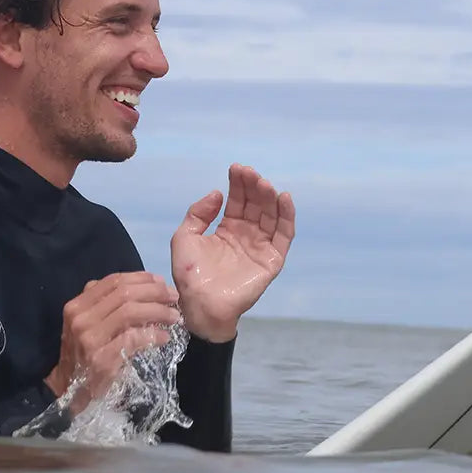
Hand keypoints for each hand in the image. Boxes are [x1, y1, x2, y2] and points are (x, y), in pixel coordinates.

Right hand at [46, 272, 181, 409]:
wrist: (68, 390)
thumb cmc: (83, 355)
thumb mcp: (86, 325)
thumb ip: (104, 305)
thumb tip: (142, 287)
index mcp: (77, 306)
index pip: (113, 281)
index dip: (141, 278)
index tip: (160, 282)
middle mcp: (81, 319)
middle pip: (124, 294)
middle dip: (154, 292)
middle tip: (173, 297)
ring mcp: (90, 339)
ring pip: (130, 312)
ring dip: (158, 311)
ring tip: (174, 316)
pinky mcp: (102, 359)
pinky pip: (133, 339)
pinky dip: (153, 335)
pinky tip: (164, 337)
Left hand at [171, 164, 295, 341]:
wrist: (200, 304)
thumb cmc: (189, 275)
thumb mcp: (184, 237)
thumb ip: (198, 213)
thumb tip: (218, 193)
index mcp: (227, 230)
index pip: (237, 201)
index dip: (238, 184)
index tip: (236, 169)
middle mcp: (246, 236)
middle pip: (255, 205)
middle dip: (254, 187)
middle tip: (250, 173)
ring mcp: (260, 247)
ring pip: (270, 216)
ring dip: (269, 198)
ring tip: (263, 183)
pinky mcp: (271, 260)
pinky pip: (284, 235)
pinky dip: (287, 216)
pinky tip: (284, 199)